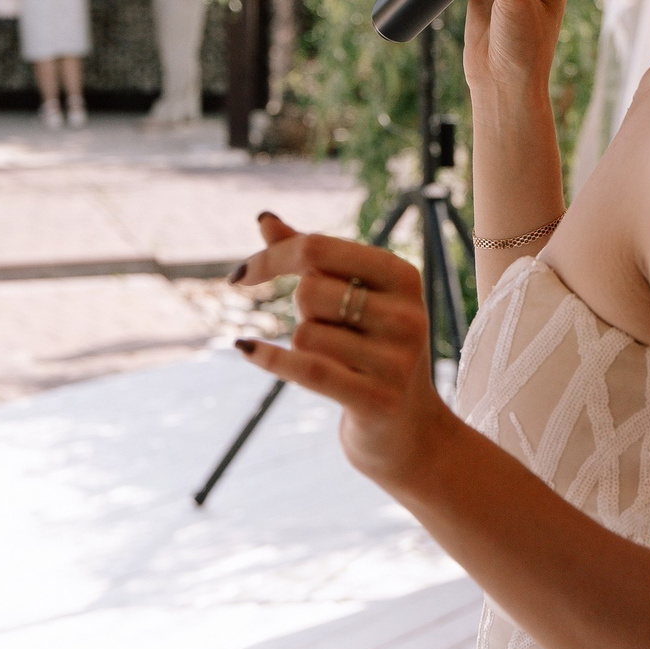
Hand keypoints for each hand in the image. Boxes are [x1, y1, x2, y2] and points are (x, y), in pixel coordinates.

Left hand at [229, 214, 462, 486]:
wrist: (409, 429)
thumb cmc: (372, 349)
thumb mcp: (355, 296)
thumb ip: (312, 257)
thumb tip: (264, 219)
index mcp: (402, 276)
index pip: (318, 248)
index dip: (271, 257)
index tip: (240, 276)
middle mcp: (406, 314)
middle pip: (309, 292)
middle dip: (301, 310)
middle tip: (327, 330)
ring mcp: (395, 360)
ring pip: (304, 334)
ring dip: (303, 346)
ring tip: (337, 361)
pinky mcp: (376, 398)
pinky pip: (305, 368)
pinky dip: (269, 358)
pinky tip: (246, 348)